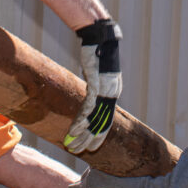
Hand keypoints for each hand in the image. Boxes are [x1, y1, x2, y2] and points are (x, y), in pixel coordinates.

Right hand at [64, 19, 121, 153]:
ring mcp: (105, 91)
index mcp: (113, 92)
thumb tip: (91, 91)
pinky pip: (88, 109)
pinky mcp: (96, 86)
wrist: (101, 36)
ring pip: (95, 119)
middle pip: (102, 123)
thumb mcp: (98, 72)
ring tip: (74, 147)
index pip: (108, 118)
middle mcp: (112, 94)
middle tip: (81, 151)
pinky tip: (73, 132)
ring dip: (83, 135)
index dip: (100, 133)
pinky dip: (80, 122)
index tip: (92, 145)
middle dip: (91, 139)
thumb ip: (96, 84)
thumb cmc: (98, 51)